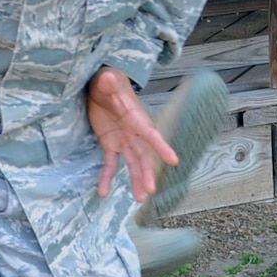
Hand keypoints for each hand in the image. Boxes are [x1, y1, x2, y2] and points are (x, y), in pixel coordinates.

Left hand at [86, 66, 177, 200]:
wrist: (102, 87)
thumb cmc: (108, 83)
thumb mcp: (106, 81)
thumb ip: (108, 83)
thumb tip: (109, 78)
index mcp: (136, 118)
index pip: (151, 134)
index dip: (161, 147)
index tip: (174, 160)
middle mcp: (134, 133)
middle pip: (144, 155)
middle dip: (147, 172)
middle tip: (150, 190)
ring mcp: (124, 141)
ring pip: (133, 164)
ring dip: (136, 180)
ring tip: (140, 198)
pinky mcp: (110, 145)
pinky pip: (110, 164)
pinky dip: (107, 178)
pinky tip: (103, 193)